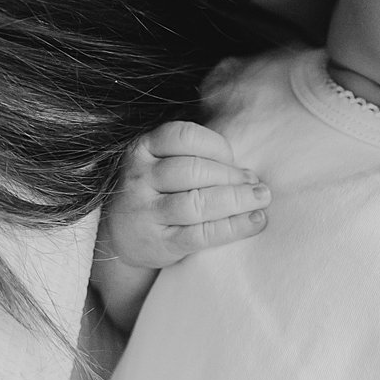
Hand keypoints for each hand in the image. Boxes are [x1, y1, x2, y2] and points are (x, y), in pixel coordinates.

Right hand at [104, 122, 269, 267]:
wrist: (119, 237)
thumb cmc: (155, 193)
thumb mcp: (160, 164)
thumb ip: (195, 158)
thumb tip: (248, 174)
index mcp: (142, 149)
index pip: (185, 137)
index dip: (218, 146)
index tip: (234, 159)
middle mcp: (139, 178)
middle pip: (194, 170)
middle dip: (232, 176)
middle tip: (257, 186)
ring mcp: (144, 212)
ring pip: (197, 203)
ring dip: (237, 200)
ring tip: (260, 200)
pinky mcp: (158, 242)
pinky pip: (200, 234)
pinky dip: (232, 227)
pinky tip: (254, 222)